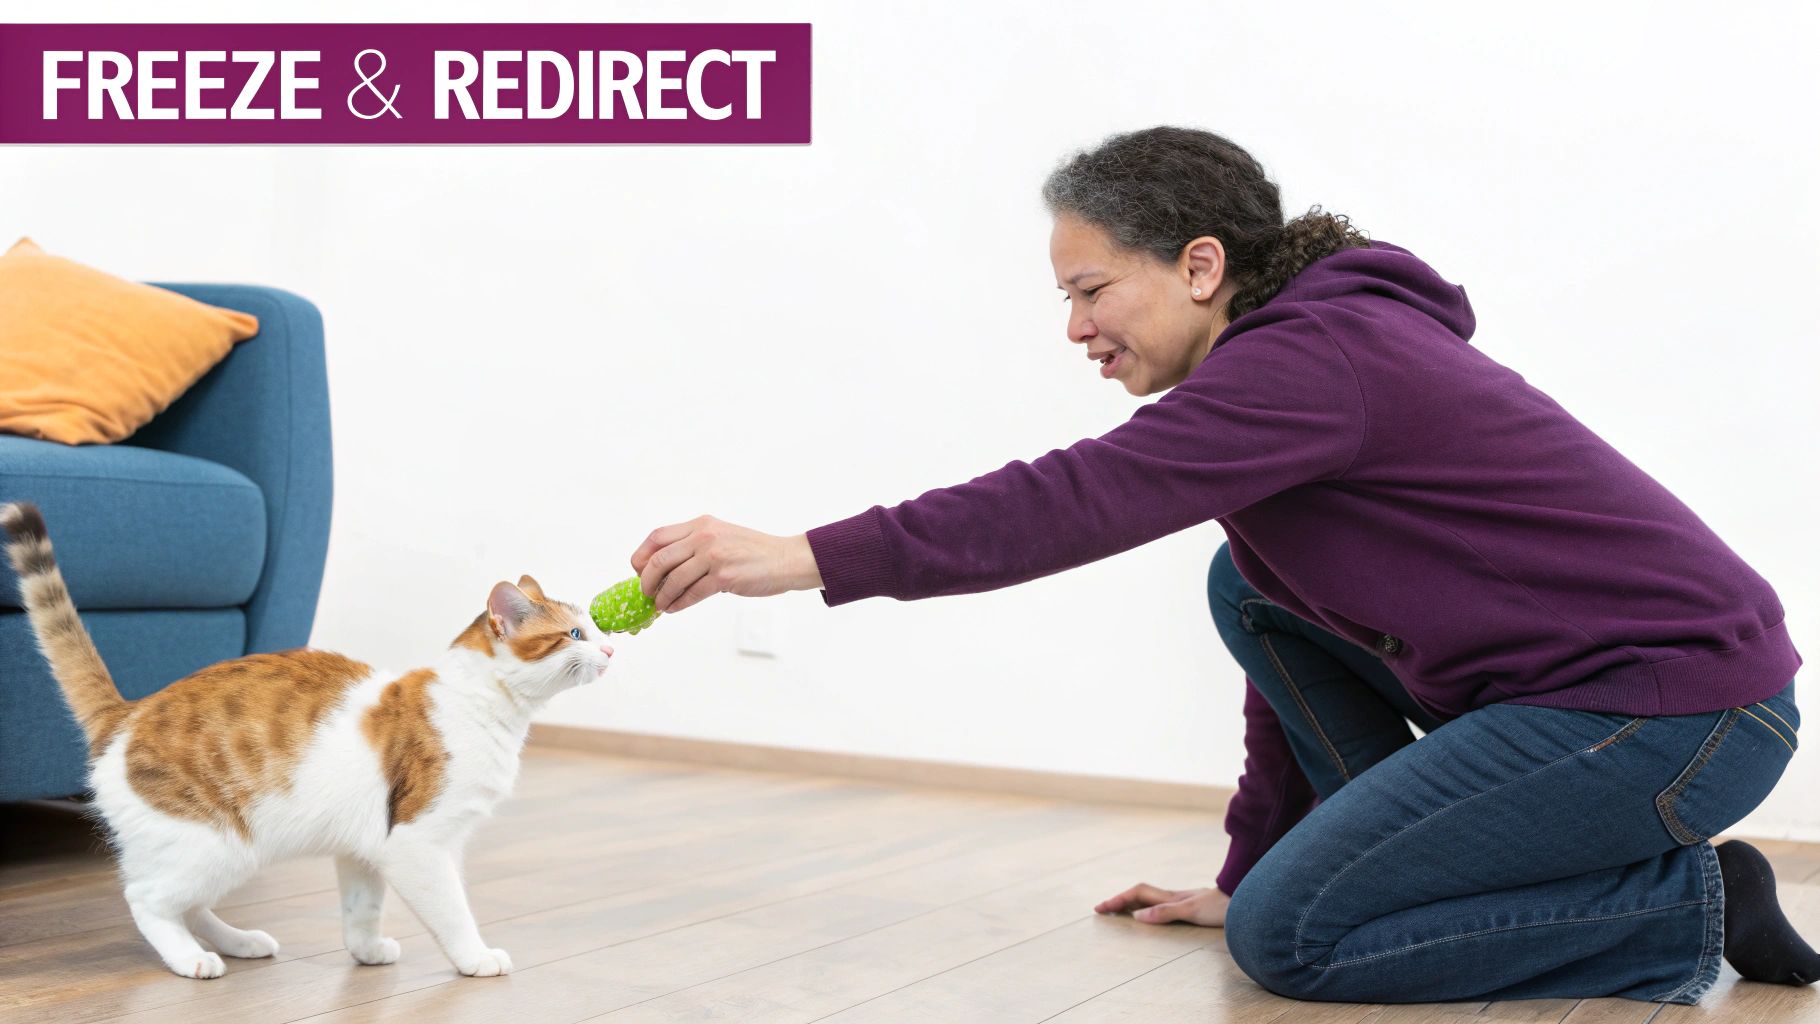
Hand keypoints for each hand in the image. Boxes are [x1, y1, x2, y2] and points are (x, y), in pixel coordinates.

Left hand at [630, 516, 823, 613]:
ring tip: (660, 605)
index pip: (658, 536)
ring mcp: (714, 555)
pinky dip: (678, 603)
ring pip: (673, 579)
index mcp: (702, 524)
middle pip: (660, 559)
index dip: (642, 555)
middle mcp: (705, 536)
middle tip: (646, 592)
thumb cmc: (754, 551)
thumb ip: (696, 545)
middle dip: (646, 580)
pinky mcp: (724, 576)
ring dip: (662, 596)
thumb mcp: (721, 536)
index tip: (639, 571)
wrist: (785, 558)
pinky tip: (674, 608)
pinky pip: (692, 593)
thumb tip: (665, 568)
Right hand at [1094, 883, 1228, 926]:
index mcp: (1170, 897)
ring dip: (1131, 902)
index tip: (1100, 908)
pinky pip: (1160, 905)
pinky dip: (1146, 907)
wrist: (1243, 899)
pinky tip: (1150, 913)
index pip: (1137, 894)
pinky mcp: (1190, 906)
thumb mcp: (1192, 911)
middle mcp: (1173, 896)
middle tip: (1102, 909)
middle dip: (1119, 901)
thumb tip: (1137, 916)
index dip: (1118, 900)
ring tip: (1118, 910)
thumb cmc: (1220, 907)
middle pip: (1139, 894)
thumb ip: (1165, 912)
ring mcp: (1181, 900)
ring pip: (1149, 898)